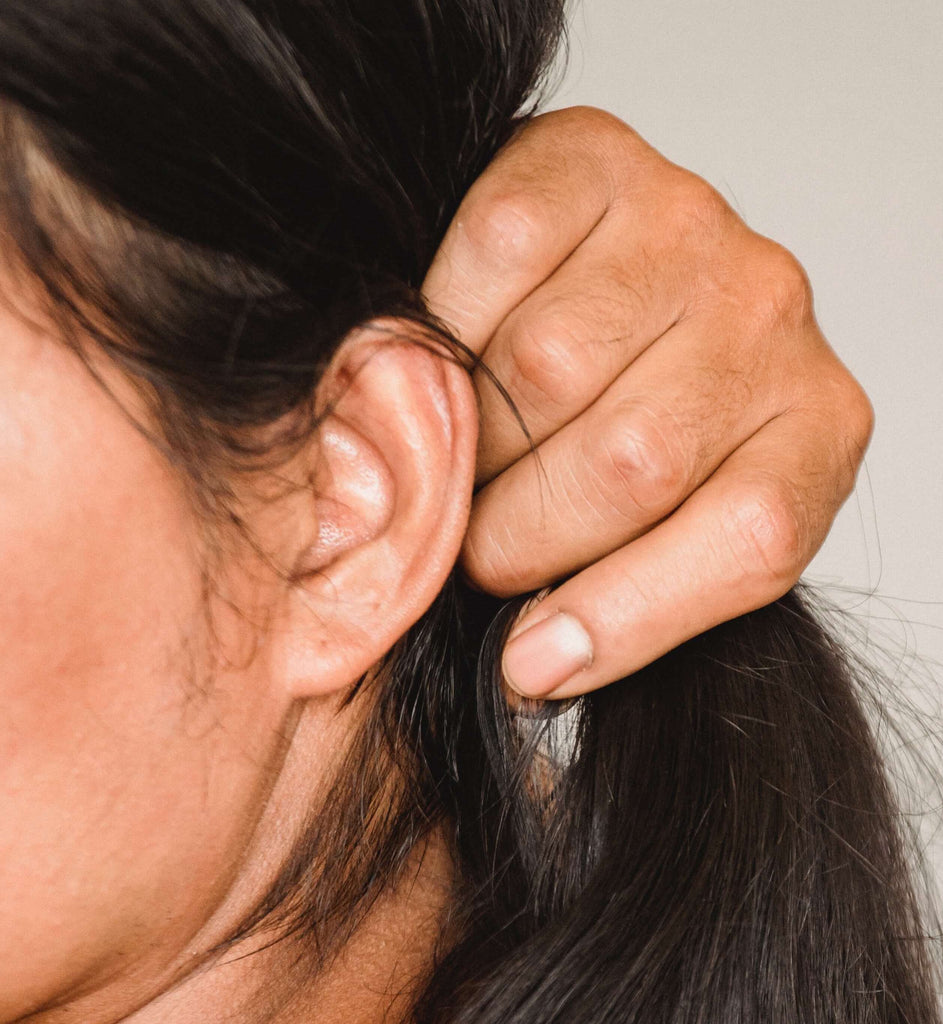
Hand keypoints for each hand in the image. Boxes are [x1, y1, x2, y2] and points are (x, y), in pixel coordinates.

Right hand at [422, 106, 872, 699]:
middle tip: (472, 542)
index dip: (625, 616)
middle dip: (515, 530)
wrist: (575, 281)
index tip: (529, 662)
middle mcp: (770, 314)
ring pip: (547, 370)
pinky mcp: (594, 159)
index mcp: (811, 427)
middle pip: (633, 461)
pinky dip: (445, 319)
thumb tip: (526, 663)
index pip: (751, 539)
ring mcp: (689, 226)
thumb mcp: (649, 530)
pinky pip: (496, 256)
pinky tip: (449, 350)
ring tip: (458, 454)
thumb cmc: (610, 419)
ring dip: (471, 438)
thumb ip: (618, 588)